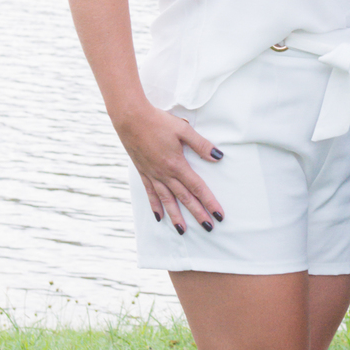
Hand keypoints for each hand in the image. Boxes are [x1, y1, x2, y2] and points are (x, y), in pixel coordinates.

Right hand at [118, 105, 224, 234]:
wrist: (131, 119)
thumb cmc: (158, 121)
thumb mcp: (183, 129)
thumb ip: (201, 145)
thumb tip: (218, 156)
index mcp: (177, 164)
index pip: (197, 188)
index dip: (209, 202)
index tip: (219, 215)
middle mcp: (164, 174)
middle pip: (185, 198)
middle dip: (198, 213)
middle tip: (209, 228)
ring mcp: (153, 175)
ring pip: (167, 200)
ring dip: (176, 216)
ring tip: (182, 230)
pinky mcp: (143, 172)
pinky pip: (150, 193)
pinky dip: (155, 206)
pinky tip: (159, 217)